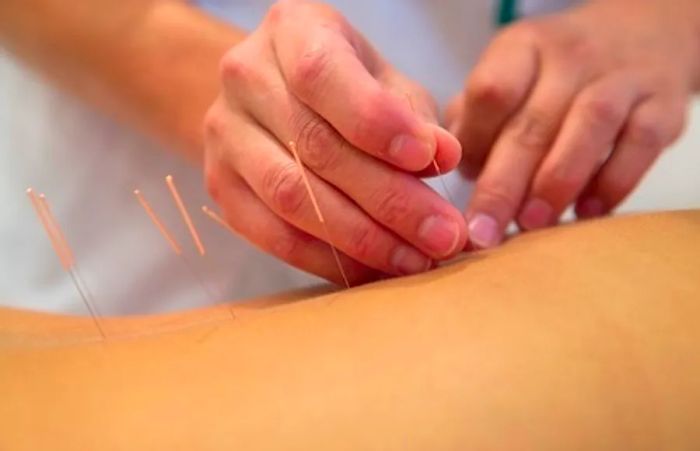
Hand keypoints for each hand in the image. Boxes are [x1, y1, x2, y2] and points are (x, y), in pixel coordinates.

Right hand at [203, 0, 465, 283]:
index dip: (375, 121)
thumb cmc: (344, 84)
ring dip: (362, 239)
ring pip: (291, 197)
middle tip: (443, 236)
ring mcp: (224, 134)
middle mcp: (245, 77)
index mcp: (291, 31)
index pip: (321, 74)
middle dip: (389, 200)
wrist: (271, 95)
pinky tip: (372, 270)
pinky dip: (327, 260)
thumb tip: (444, 157)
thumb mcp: (384, 81)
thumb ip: (414, 115)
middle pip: (314, 147)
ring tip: (415, 261)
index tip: (430, 160)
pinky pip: (272, 235)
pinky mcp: (221, 186)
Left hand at [448, 0, 698, 248]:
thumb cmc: (555, 72)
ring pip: (588, 127)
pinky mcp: (662, 104)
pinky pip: (640, 143)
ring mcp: (621, 77)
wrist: (641, 34)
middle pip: (532, 122)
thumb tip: (450, 168)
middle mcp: (571, 57)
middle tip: (484, 232)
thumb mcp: (511, 74)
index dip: (473, 141)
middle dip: (503, 185)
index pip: (490, 91)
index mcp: (522, 48)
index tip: (461, 182)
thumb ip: (475, 117)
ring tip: (532, 224)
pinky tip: (588, 212)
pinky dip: (614, 183)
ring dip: (556, 183)